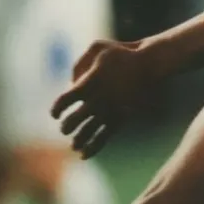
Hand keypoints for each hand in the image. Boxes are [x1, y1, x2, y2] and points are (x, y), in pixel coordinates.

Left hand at [52, 40, 160, 158]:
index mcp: (91, 81)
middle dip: (67, 126)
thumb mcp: (97, 48)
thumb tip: (71, 84)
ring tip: (73, 145)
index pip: (66, 99)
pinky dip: (94, 147)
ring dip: (79, 140)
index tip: (55, 114)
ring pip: (89, 131)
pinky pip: (105, 136)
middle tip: (65, 128)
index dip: (57, 108)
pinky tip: (84, 155)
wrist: (148, 62)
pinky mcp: (121, 116)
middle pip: (76, 118)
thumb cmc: (120, 53)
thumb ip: (79, 64)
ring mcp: (111, 108)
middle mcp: (99, 97)